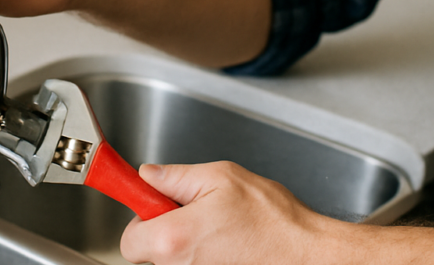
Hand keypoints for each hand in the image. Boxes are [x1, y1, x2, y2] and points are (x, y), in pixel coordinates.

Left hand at [119, 162, 332, 264]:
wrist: (305, 251)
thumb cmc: (271, 218)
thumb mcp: (220, 177)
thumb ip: (175, 177)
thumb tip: (149, 175)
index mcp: (173, 237)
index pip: (128, 240)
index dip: (141, 219)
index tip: (153, 207)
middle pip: (150, 251)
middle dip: (167, 229)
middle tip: (197, 213)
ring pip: (174, 260)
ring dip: (188, 243)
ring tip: (219, 228)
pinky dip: (205, 255)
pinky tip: (227, 244)